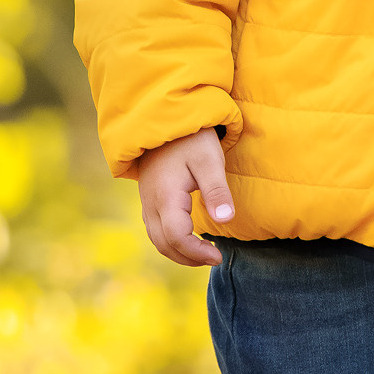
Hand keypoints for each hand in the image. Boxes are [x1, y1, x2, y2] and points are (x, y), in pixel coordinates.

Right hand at [136, 129, 234, 267]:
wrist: (166, 116)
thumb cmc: (192, 137)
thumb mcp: (209, 160)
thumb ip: (217, 191)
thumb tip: (226, 219)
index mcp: (166, 197)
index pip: (177, 238)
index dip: (197, 252)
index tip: (219, 255)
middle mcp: (151, 203)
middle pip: (163, 244)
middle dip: (188, 257)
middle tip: (214, 258)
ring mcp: (147, 200)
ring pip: (156, 238)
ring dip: (178, 252)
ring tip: (203, 253)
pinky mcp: (149, 197)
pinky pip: (154, 228)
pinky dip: (170, 241)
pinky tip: (188, 237)